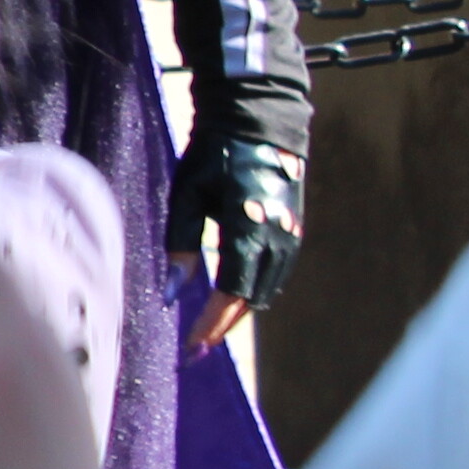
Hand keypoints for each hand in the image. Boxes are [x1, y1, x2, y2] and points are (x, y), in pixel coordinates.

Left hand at [170, 125, 304, 350]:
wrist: (258, 121)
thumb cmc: (213, 155)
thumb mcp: (187, 196)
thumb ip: (180, 244)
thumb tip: (172, 294)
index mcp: (249, 229)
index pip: (232, 292)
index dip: (212, 322)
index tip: (191, 345)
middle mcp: (279, 238)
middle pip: (252, 299)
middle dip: (224, 325)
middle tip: (196, 347)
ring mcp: (293, 235)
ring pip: (267, 289)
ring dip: (240, 312)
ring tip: (210, 329)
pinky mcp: (295, 230)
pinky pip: (276, 273)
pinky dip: (254, 292)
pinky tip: (233, 299)